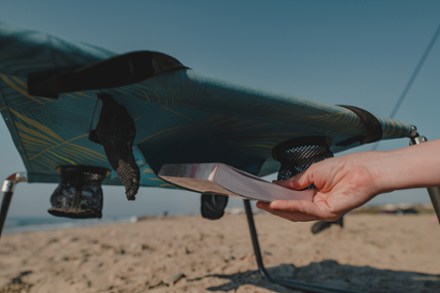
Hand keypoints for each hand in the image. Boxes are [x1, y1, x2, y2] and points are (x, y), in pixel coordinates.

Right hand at [257, 153, 382, 221]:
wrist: (363, 169)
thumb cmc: (343, 167)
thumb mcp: (312, 172)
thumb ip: (295, 182)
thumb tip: (278, 187)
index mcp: (315, 193)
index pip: (292, 199)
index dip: (277, 197)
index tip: (263, 193)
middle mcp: (318, 204)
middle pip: (292, 209)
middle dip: (274, 206)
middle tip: (259, 202)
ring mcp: (323, 211)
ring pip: (296, 213)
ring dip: (278, 209)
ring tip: (263, 204)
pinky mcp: (328, 213)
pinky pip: (304, 210)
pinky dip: (288, 207)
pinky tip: (276, 204)